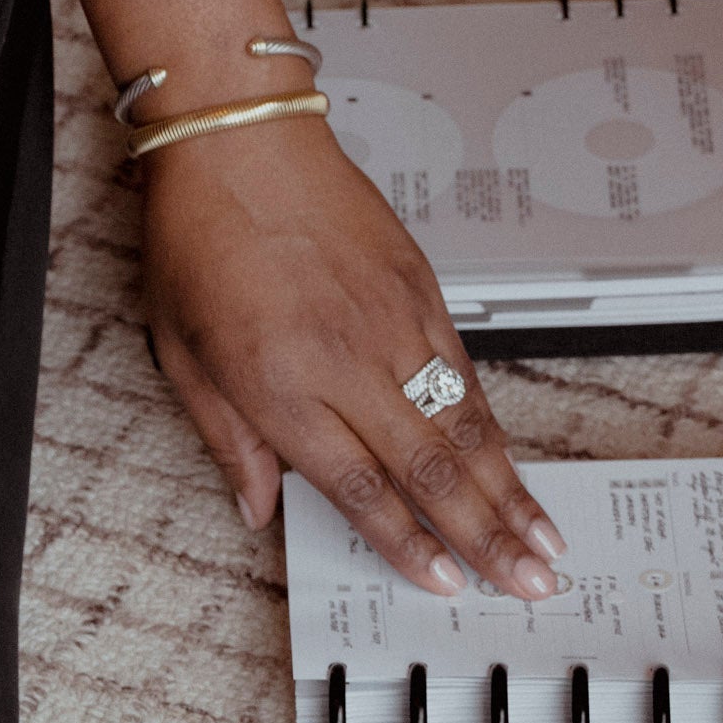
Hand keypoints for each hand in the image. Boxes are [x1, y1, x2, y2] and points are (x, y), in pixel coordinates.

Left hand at [139, 114, 567, 598]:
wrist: (239, 138)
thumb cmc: (198, 231)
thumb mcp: (178, 351)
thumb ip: (228, 439)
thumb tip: (256, 506)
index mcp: (281, 385)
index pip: (358, 488)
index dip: (406, 543)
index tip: (439, 581)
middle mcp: (346, 361)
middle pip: (430, 469)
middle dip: (485, 537)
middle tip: (524, 584)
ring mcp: (392, 323)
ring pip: (464, 426)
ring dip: (509, 491)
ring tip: (543, 541)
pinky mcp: (420, 289)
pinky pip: (466, 372)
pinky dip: (495, 425)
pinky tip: (513, 459)